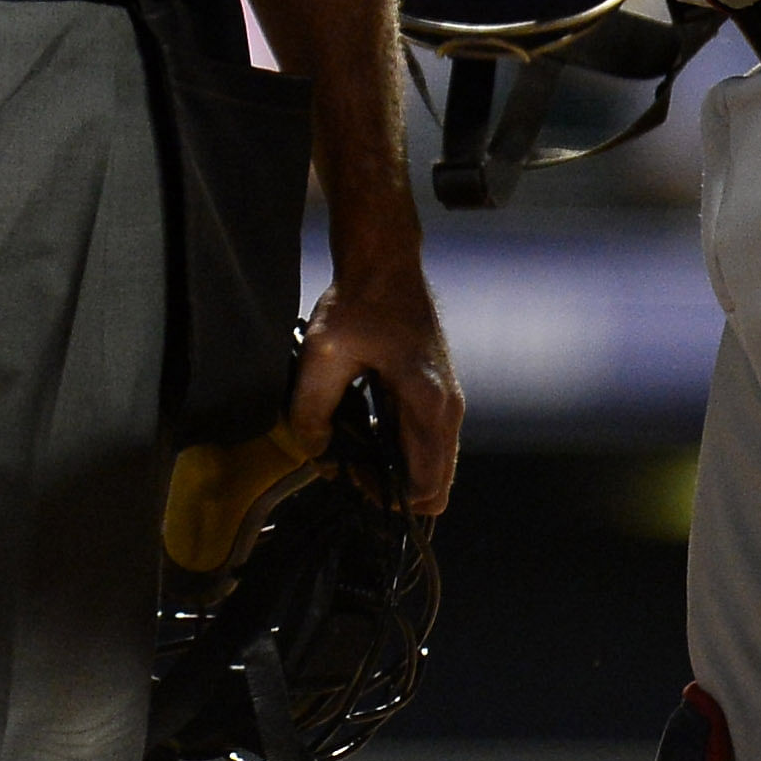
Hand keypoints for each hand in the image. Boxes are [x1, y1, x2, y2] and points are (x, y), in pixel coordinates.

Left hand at [290, 274, 460, 514]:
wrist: (384, 263)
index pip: (426, 486)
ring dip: (395, 471)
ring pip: (431, 466)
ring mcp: (446, 402)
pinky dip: (398, 451)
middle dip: (393, 491)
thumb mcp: (323, 355)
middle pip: (435, 486)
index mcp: (429, 404)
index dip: (387, 498)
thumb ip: (312, 411)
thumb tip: (317, 452)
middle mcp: (448, 409)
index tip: (351, 476)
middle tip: (351, 470)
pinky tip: (362, 431)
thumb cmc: (359, 302)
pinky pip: (424, 444)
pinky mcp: (436, 394)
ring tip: (352, 451)